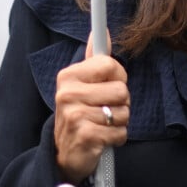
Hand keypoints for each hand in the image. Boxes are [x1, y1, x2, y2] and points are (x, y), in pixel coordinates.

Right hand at [54, 31, 129, 184]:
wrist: (63, 154)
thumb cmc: (79, 114)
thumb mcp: (81, 84)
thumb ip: (94, 59)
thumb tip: (102, 32)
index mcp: (68, 76)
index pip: (110, 65)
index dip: (118, 77)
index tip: (109, 85)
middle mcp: (68, 94)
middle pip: (121, 90)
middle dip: (120, 103)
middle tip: (104, 109)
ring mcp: (75, 116)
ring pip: (124, 112)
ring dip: (119, 122)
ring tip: (102, 124)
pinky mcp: (85, 136)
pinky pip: (120, 132)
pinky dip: (116, 138)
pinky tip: (102, 138)